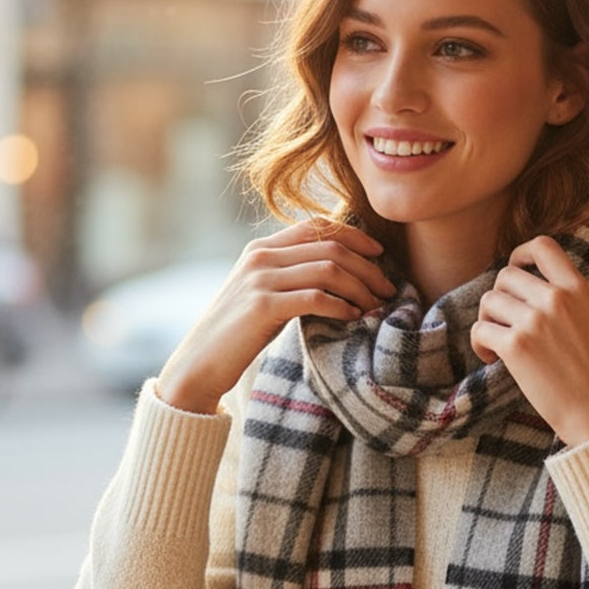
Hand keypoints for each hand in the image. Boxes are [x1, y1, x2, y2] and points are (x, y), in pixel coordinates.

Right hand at [157, 220, 392, 413]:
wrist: (200, 363)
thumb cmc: (237, 334)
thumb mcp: (261, 294)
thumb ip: (289, 277)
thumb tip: (337, 274)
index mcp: (261, 248)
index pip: (317, 226)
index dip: (354, 236)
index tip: (379, 254)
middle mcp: (260, 256)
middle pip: (330, 247)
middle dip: (367, 267)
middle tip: (388, 288)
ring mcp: (260, 279)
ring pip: (328, 270)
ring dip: (361, 287)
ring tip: (376, 305)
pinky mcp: (262, 306)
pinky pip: (316, 297)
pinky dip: (342, 305)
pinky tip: (353, 317)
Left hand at [470, 236, 588, 445]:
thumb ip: (563, 296)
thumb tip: (522, 284)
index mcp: (578, 288)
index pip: (542, 246)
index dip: (519, 254)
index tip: (515, 273)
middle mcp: (556, 299)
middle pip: (505, 275)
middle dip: (499, 298)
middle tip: (505, 324)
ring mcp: (535, 321)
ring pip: (488, 301)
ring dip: (487, 321)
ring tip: (498, 343)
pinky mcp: (516, 347)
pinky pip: (479, 329)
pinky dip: (479, 343)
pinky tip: (492, 359)